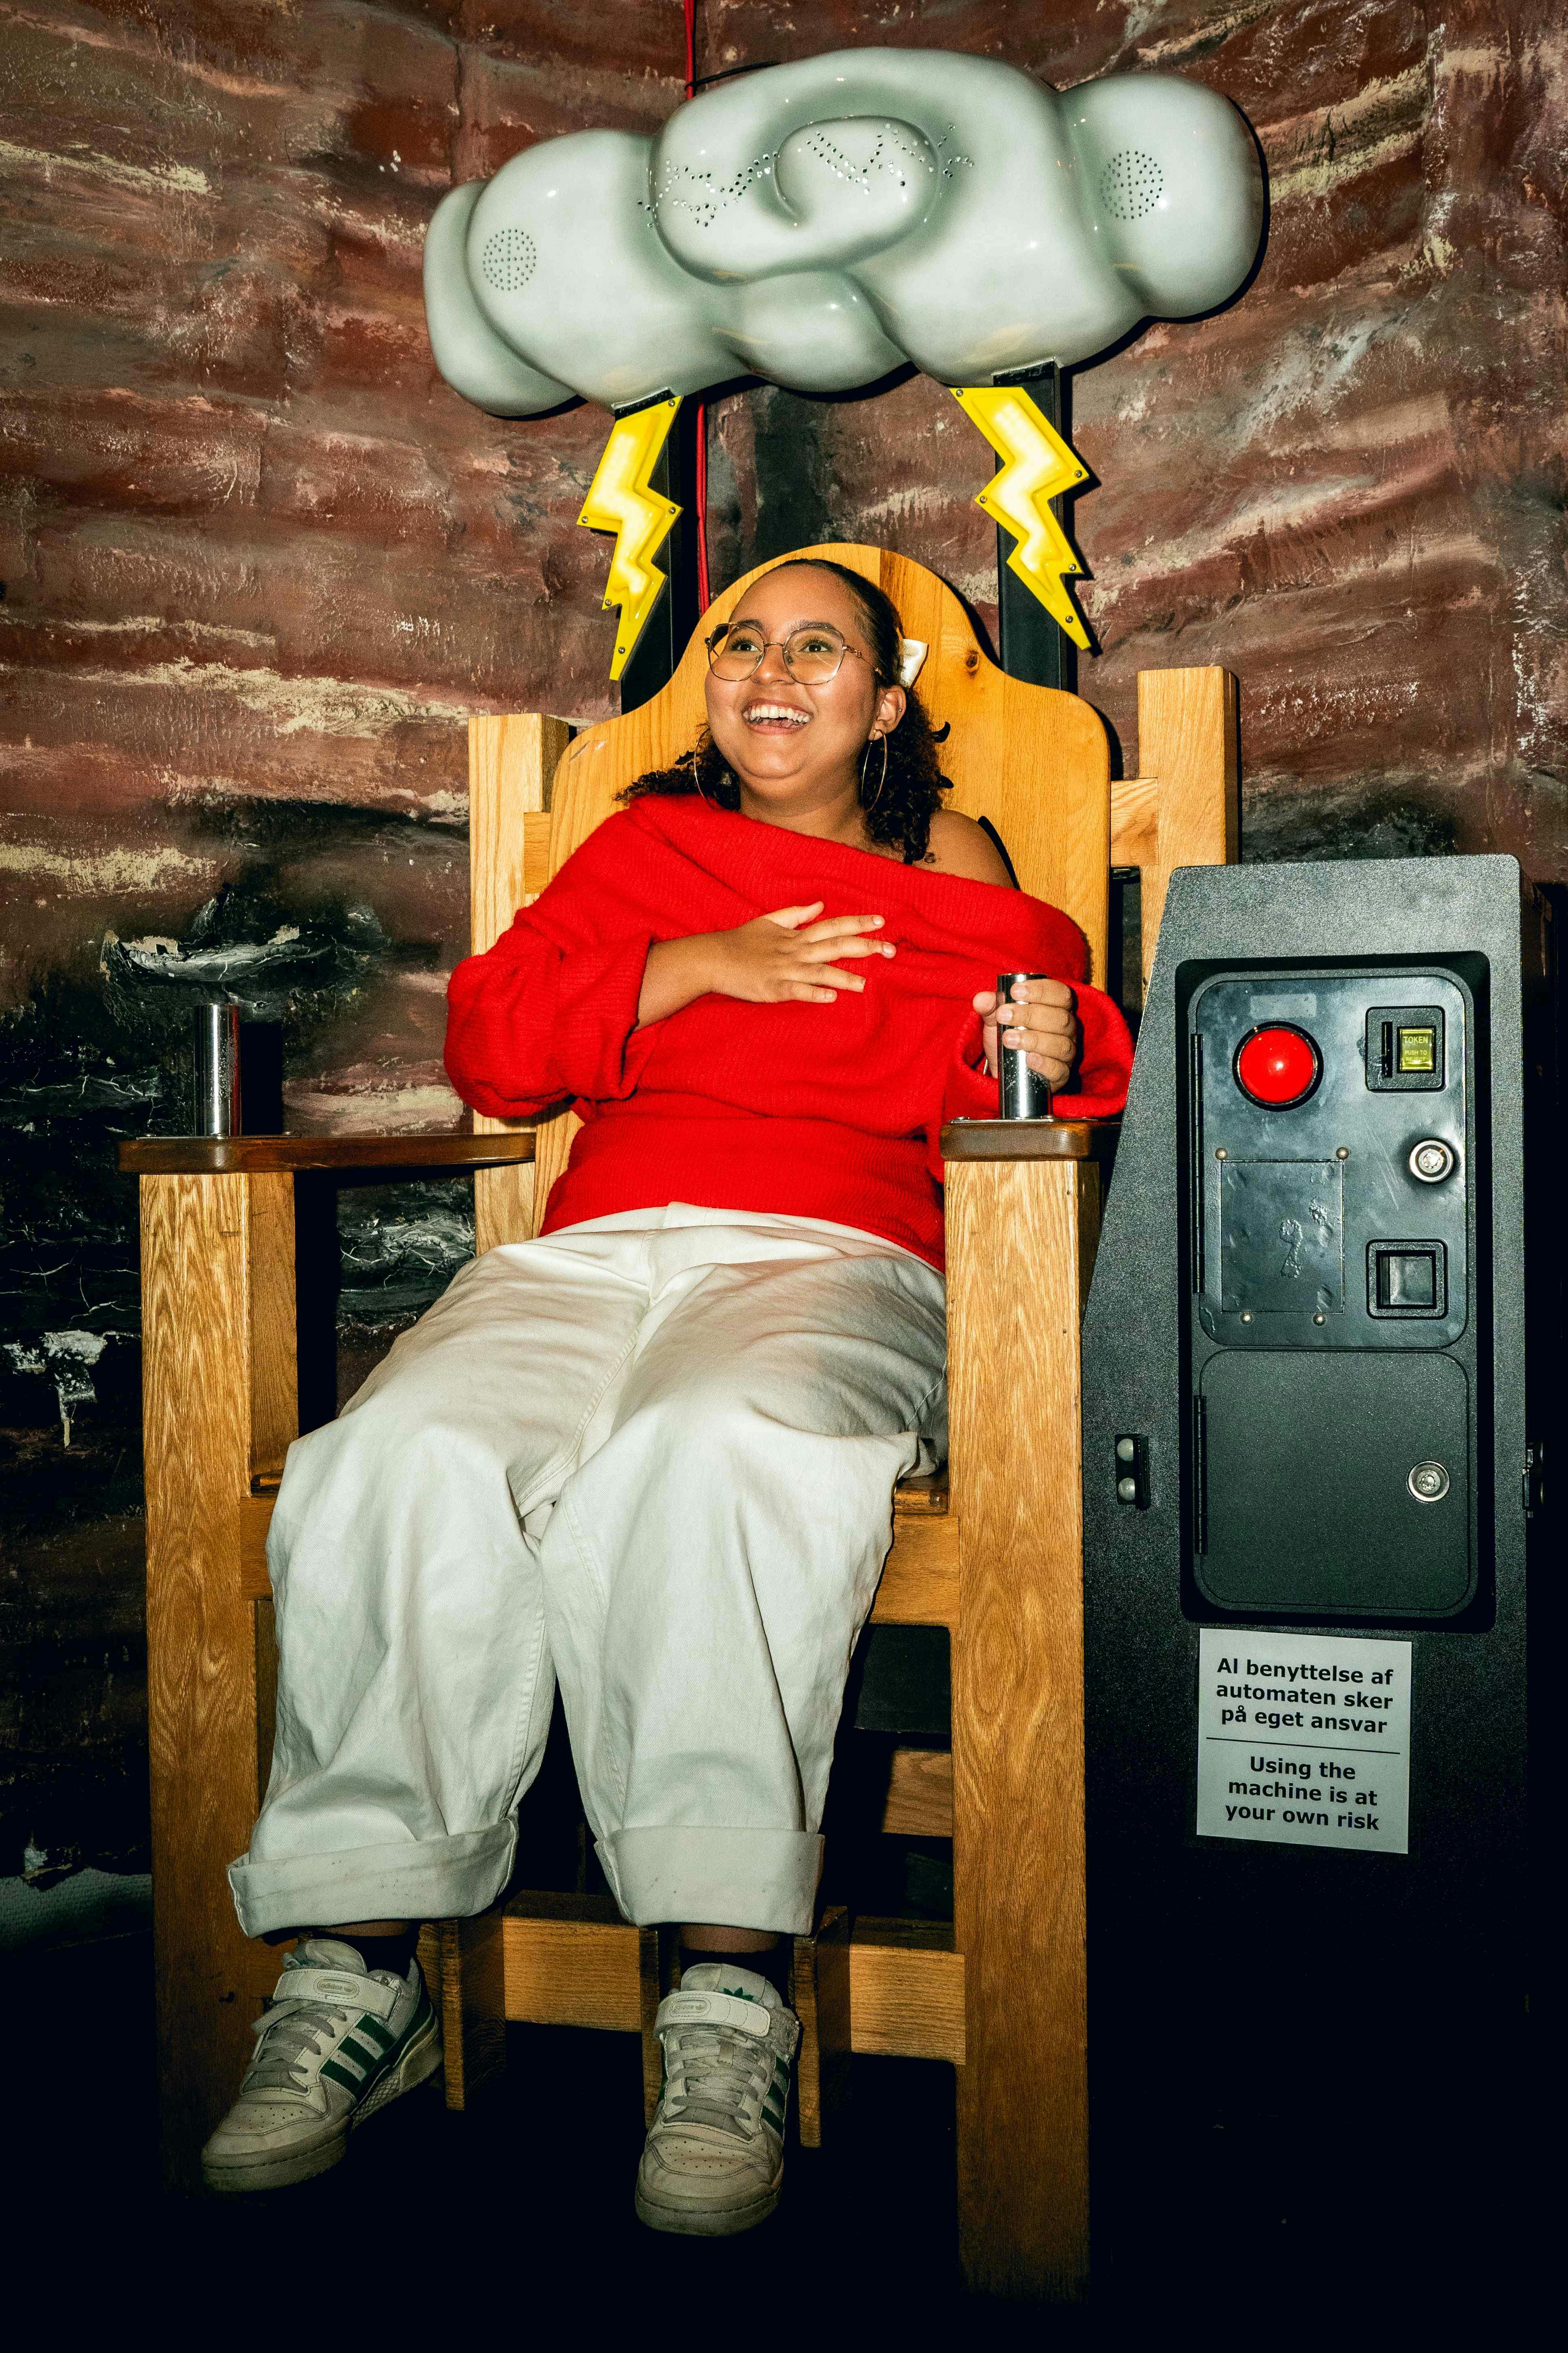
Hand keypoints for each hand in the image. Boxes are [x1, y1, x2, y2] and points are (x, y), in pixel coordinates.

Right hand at [706, 902, 895, 1004]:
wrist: (713, 958)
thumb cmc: (741, 941)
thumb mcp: (769, 921)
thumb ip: (796, 914)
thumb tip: (820, 905)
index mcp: (796, 935)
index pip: (833, 926)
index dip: (857, 923)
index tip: (881, 922)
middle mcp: (794, 950)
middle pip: (834, 946)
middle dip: (863, 947)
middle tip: (890, 950)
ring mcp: (784, 970)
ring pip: (819, 971)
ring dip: (843, 976)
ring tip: (864, 984)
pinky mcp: (772, 988)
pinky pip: (796, 991)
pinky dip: (813, 993)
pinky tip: (830, 998)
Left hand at [972, 976, 1077, 1088]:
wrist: (1003, 1068)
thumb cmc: (1008, 1035)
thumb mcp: (997, 1019)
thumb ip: (991, 1007)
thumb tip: (981, 999)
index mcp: (1057, 1007)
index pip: (1060, 993)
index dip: (1041, 990)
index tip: (1015, 991)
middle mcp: (1067, 1028)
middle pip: (1060, 1018)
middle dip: (1030, 1015)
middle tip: (1003, 1016)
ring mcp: (1067, 1052)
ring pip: (1061, 1044)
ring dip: (1034, 1040)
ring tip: (1008, 1039)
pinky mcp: (1061, 1074)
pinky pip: (1060, 1070)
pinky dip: (1045, 1064)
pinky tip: (1029, 1059)